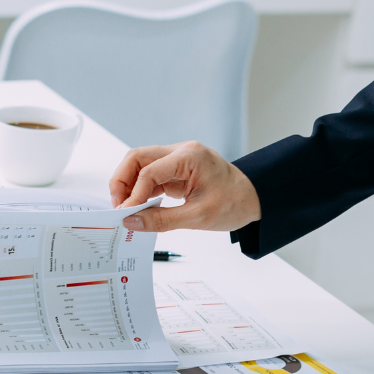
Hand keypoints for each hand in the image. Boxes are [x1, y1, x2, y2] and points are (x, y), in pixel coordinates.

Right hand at [108, 141, 261, 232]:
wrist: (254, 198)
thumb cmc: (234, 203)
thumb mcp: (198, 217)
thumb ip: (162, 220)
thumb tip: (131, 221)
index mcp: (189, 157)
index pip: (149, 170)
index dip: (133, 194)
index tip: (125, 215)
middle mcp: (180, 152)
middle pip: (137, 158)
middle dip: (122, 181)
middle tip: (119, 208)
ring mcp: (178, 159)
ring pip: (140, 164)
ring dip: (129, 186)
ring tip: (127, 210)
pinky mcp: (176, 169)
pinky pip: (150, 175)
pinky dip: (141, 190)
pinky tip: (139, 206)